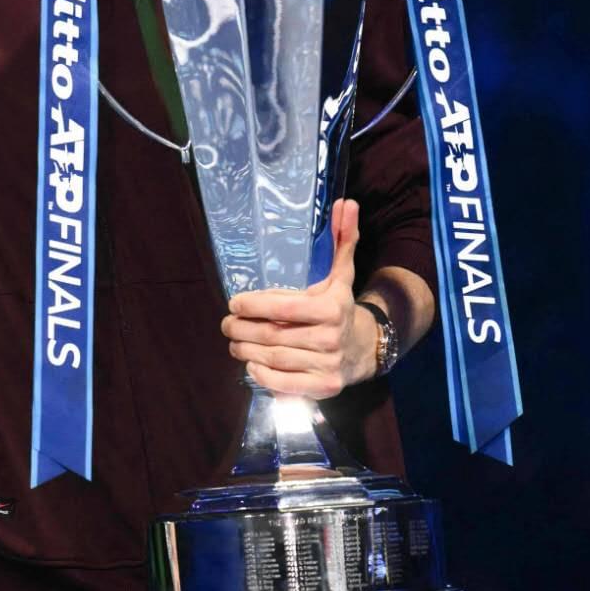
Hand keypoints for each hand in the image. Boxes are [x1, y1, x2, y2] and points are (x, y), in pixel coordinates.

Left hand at [221, 199, 376, 398]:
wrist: (364, 348)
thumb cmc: (340, 307)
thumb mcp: (341, 274)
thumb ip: (342, 239)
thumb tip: (345, 203)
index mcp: (332, 307)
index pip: (283, 308)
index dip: (253, 305)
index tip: (234, 303)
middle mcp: (331, 338)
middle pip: (273, 335)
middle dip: (241, 329)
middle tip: (226, 324)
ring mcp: (328, 365)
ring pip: (273, 358)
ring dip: (245, 350)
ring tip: (234, 342)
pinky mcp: (324, 387)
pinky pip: (283, 384)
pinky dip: (262, 375)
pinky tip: (251, 364)